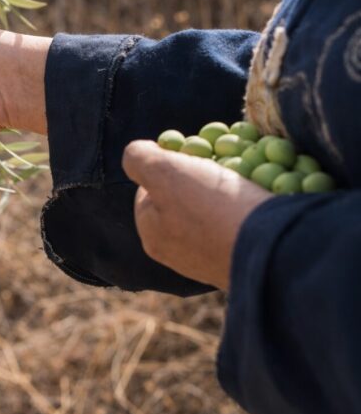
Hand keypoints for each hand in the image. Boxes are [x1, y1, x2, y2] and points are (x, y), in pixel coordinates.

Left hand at [122, 140, 271, 289]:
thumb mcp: (163, 170)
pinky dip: (251, 207)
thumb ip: (139, 157)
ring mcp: (214, 261)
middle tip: (224, 160)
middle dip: (203, 176)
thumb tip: (138, 152)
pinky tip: (263, 196)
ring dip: (230, 189)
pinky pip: (243, 224)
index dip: (170, 164)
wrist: (274, 249)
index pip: (152, 186)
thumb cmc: (211, 206)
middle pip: (185, 198)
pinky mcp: (247, 260)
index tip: (195, 154)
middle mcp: (178, 254)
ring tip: (248, 175)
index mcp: (151, 234)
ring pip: (216, 211)